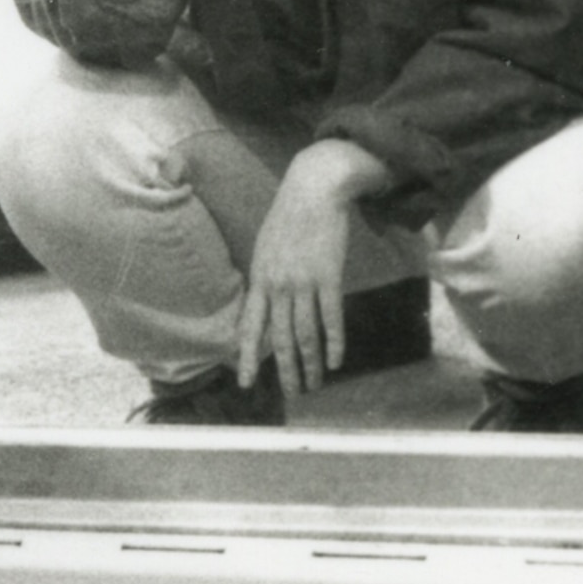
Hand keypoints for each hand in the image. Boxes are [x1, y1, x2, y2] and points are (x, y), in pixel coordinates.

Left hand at [236, 141, 389, 399]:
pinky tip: (336, 360)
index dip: (248, 357)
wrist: (313, 189)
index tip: (246, 383)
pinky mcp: (328, 276)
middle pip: (279, 338)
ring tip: (316, 384)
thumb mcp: (266, 247)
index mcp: (260, 278)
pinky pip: (331, 317)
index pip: (251, 326)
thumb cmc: (289, 217)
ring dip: (311, 363)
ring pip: (305, 333)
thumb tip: (263, 307)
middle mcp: (278, 284)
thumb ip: (265, 278)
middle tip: (292, 394)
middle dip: (285, 370)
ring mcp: (303, 281)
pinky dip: (334, 341)